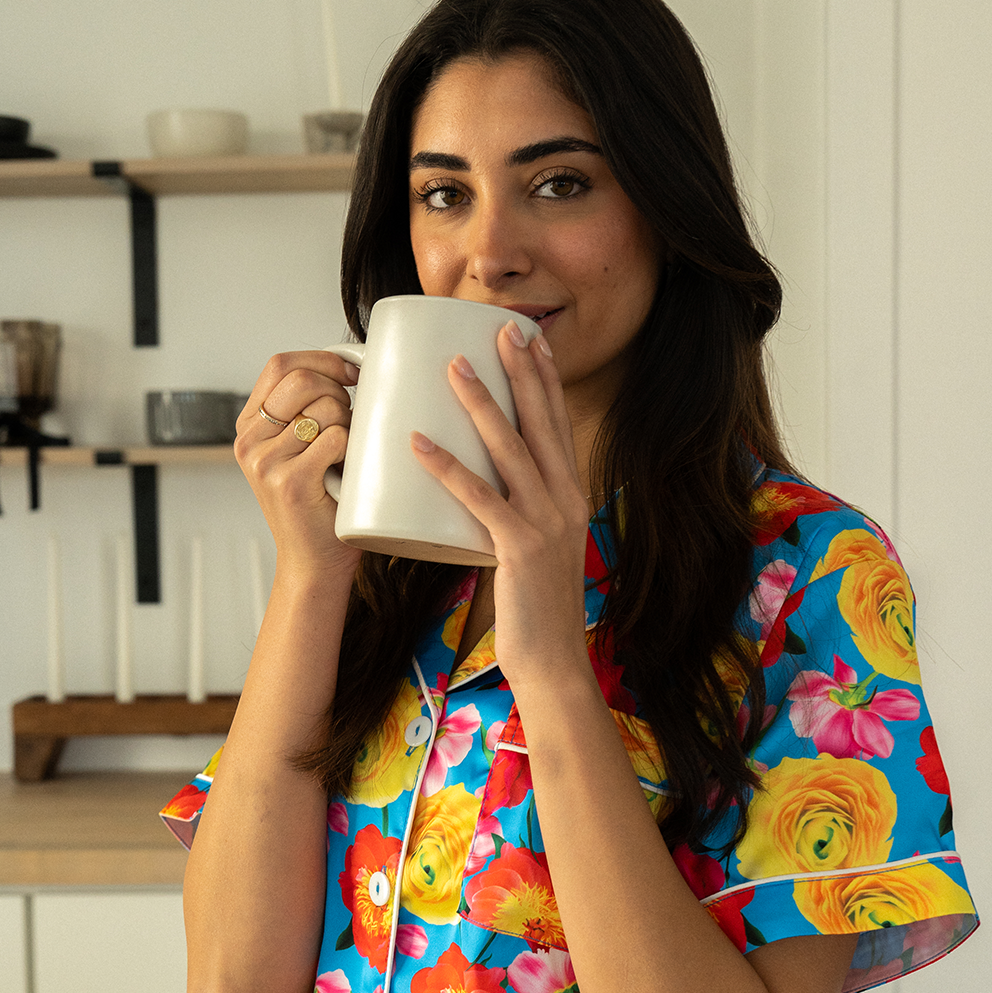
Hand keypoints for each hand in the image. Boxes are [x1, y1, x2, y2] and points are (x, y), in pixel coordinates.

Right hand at [235, 351, 361, 585]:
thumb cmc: (317, 505)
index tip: (351, 372)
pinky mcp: (289, 482)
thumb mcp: (297, 450)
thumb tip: (350, 365)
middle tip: (348, 424)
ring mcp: (265, 462)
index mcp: (249, 426)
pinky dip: (351, 451)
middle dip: (338, 394)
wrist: (312, 564)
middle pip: (302, 380)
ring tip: (344, 456)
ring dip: (349, 426)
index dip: (322, 360)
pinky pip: (336, 439)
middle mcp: (249, 441)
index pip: (280, 365)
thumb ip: (304, 411)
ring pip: (325, 409)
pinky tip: (345, 472)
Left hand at [410, 321, 593, 693]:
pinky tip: (419, 443)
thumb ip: (515, 518)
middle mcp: (566, 502)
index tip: (528, 341)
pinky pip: (478, 498)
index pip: (559, 427)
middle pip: (541, 423)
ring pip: (510, 449)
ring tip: (452, 367)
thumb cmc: (536, 611)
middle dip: (521, 372)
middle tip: (500, 329)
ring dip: (479, 404)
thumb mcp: (535, 552)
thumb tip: (478, 493)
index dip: (545, 380)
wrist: (553, 663)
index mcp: (572, 499)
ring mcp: (546, 523)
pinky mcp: (519, 548)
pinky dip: (447, 467)